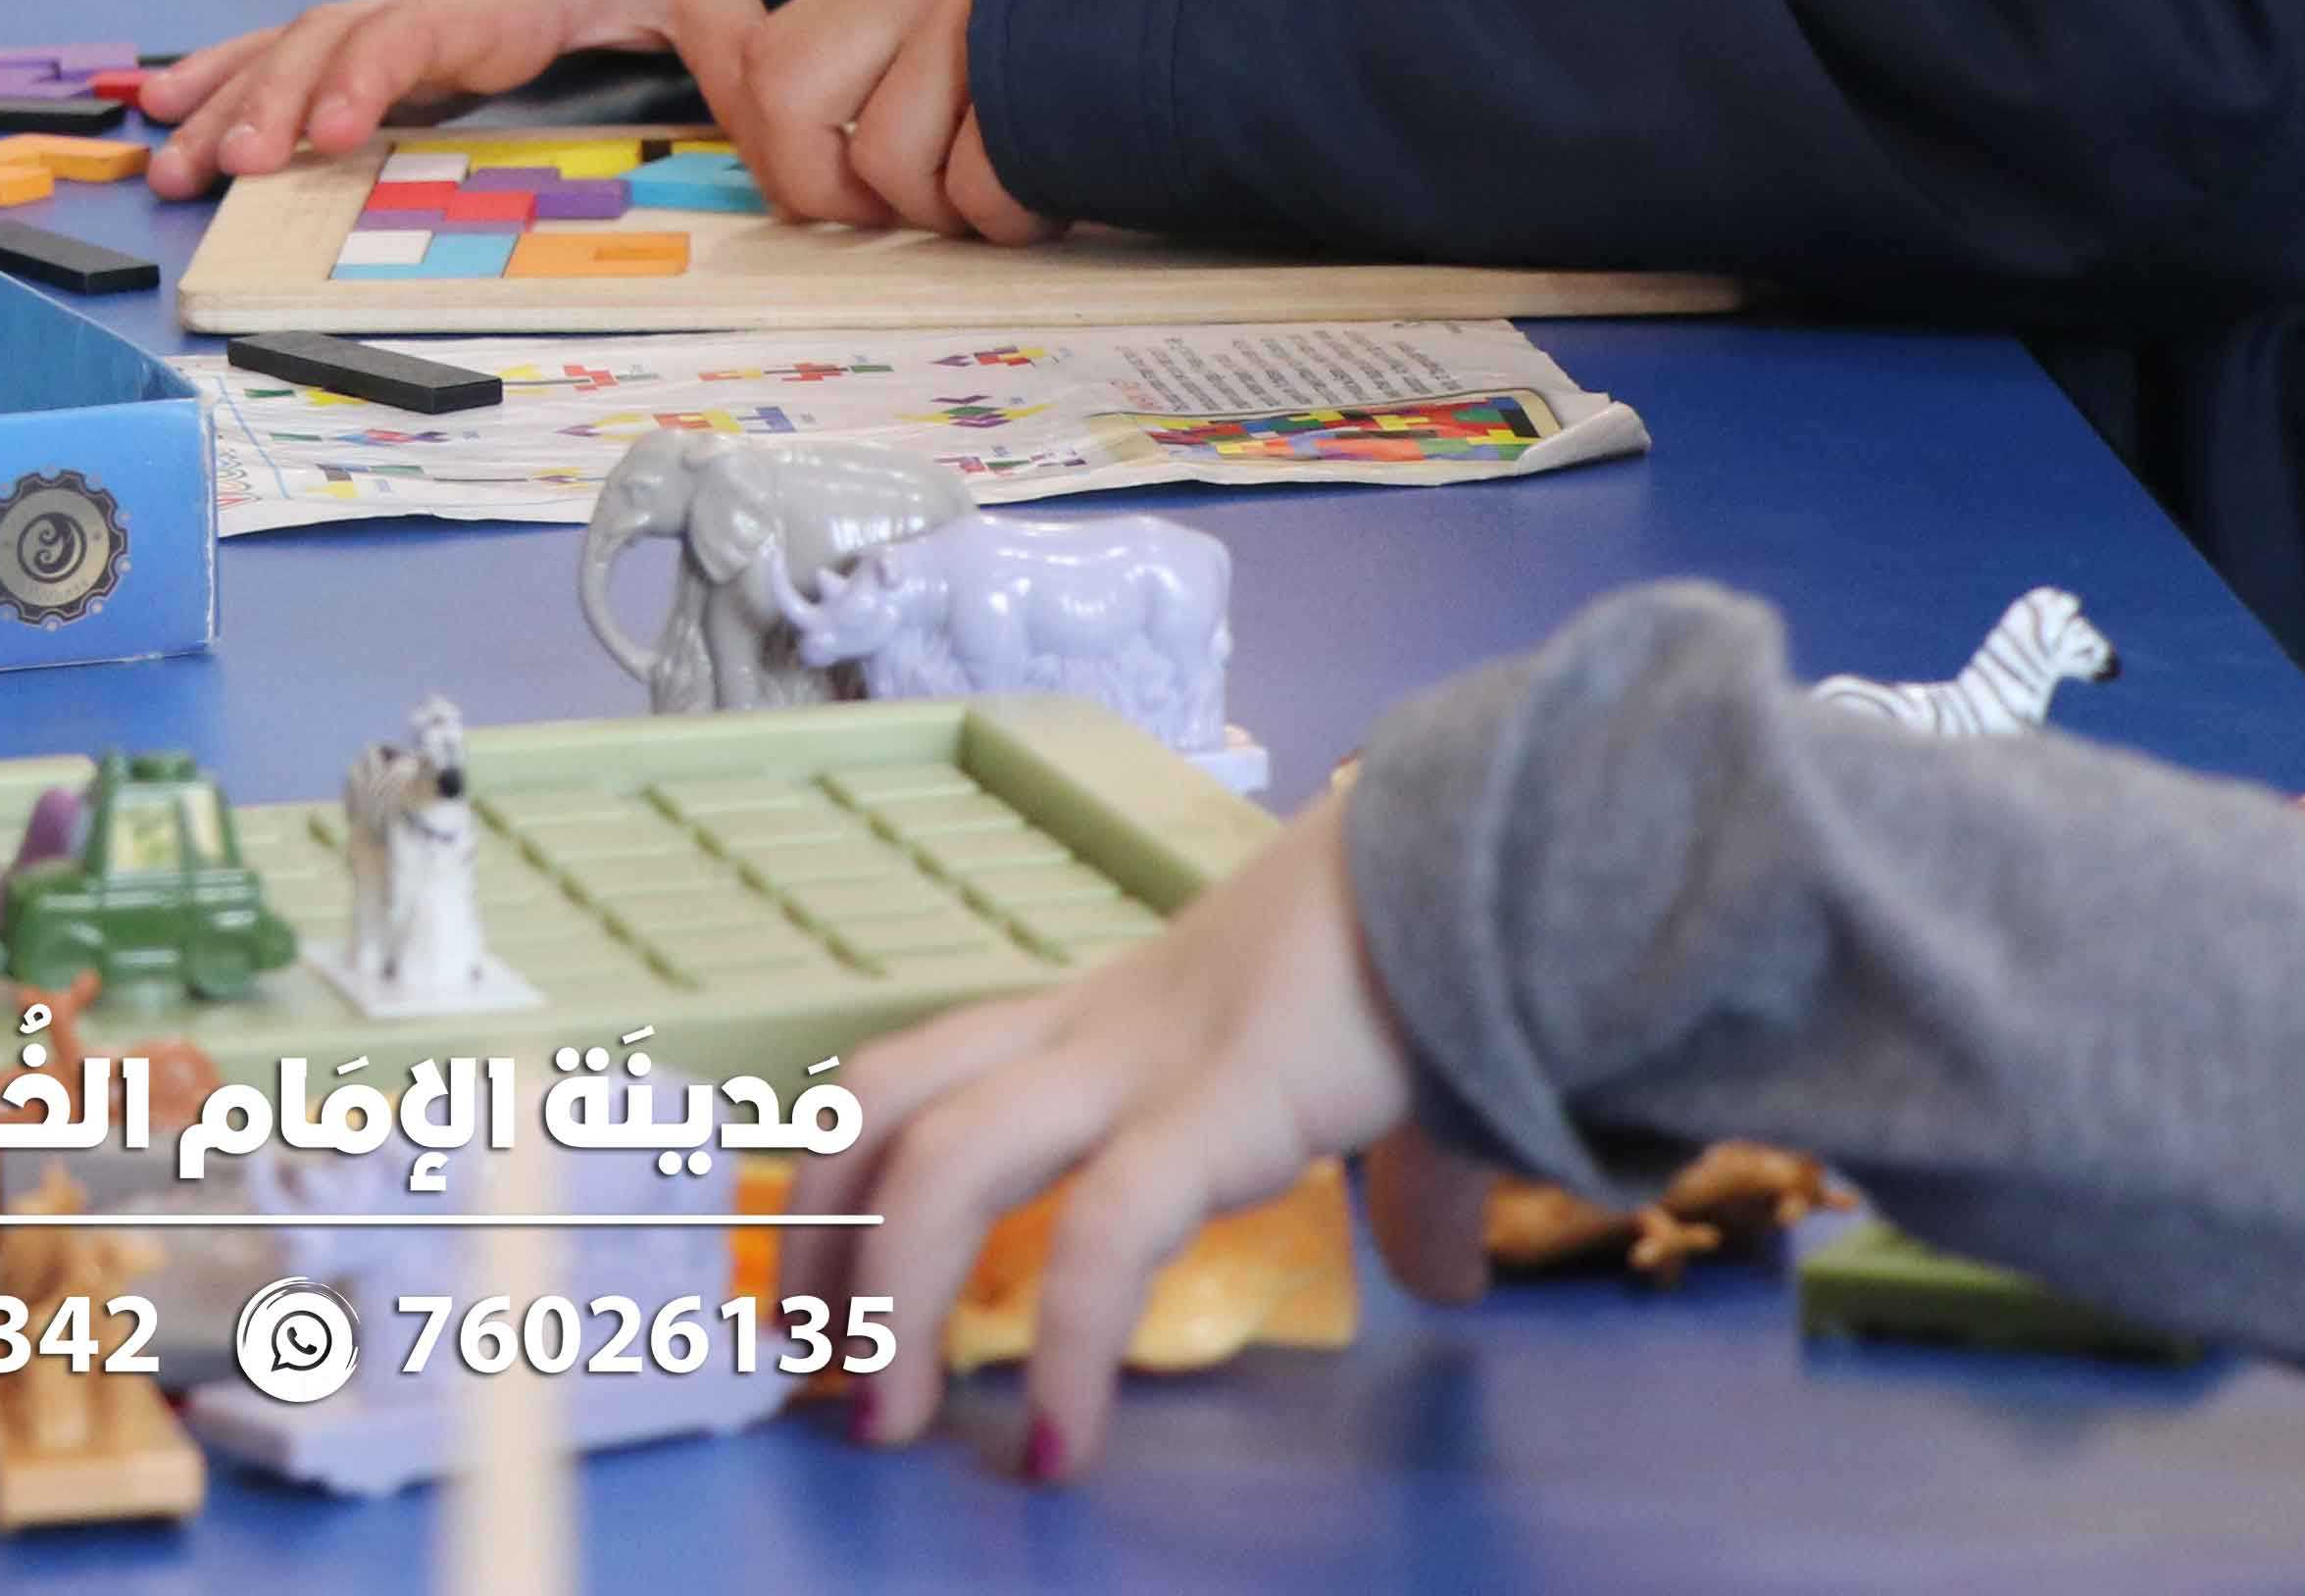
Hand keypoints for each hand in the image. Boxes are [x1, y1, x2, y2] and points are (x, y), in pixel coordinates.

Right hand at [139, 0, 764, 190]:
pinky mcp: (380, 27)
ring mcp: (399, 10)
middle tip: (228, 165)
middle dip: (271, 99)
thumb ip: (742, 57)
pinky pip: (285, 46)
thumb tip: (783, 129)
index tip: (327, 128)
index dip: (373, 73)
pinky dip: (220, 73)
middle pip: (334, 38)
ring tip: (163, 158)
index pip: (428, 29)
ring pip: (292, 44)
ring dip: (225, 97)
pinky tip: (161, 110)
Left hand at [721, 0, 1058, 242]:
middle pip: (783, 91)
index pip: (768, 58)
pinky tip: (1050, 198)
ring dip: (941, 211)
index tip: (836, 199)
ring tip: (1006, 200)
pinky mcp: (1040, 56)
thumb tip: (839, 182)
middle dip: (823, 186)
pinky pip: (977, 183)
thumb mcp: (996, 18)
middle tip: (900, 213)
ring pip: (884, 152)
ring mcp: (974, 5)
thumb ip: (913, 71)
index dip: (780, 152)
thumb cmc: (1101, 37)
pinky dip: (1006, 219)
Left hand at [797, 795, 1491, 1475]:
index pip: (907, 1077)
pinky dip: (1067, 1348)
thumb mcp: (1371, 1091)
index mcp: (1097, 1019)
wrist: (1494, 862)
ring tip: (885, 1423)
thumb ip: (1394, 1189)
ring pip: (948, 1162)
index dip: (837, 1176)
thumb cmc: (1428, 959)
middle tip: (809, 1365)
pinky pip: (1104, 1233)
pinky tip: (1063, 1443)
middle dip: (819, 1238)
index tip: (818, 1284)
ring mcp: (1146, 1064)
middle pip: (881, 1108)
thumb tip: (1440, 1278)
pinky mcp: (1224, 1105)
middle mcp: (1090, 1032)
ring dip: (890, 1300)